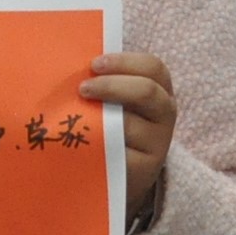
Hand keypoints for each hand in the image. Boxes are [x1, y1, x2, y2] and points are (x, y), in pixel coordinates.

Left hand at [81, 52, 176, 215]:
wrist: (116, 175)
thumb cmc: (110, 127)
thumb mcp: (114, 101)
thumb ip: (103, 80)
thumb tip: (70, 59)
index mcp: (159, 89)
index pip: (153, 68)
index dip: (124, 62)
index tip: (94, 64)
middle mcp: (165, 114)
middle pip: (146, 92)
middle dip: (111, 85)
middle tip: (82, 89)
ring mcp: (158, 143)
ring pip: (130, 124)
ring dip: (100, 116)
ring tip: (74, 116)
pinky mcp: (144, 168)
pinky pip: (118, 152)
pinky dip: (97, 143)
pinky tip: (78, 141)